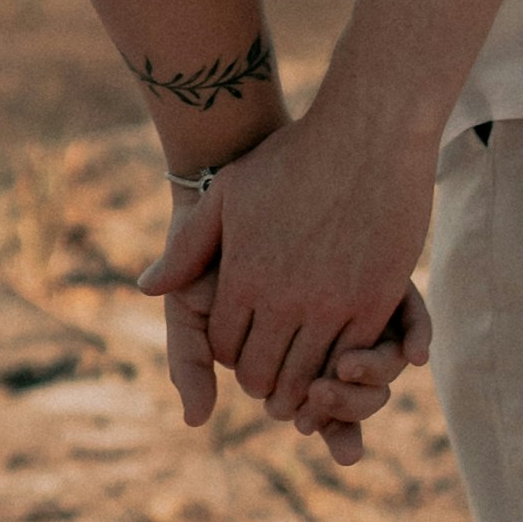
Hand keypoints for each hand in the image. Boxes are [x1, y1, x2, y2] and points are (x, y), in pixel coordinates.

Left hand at [142, 102, 437, 433]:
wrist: (367, 135)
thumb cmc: (295, 158)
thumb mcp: (227, 192)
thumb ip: (187, 246)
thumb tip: (147, 288)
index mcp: (244, 276)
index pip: (224, 347)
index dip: (228, 355)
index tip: (239, 349)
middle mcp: (283, 299)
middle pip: (263, 373)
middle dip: (260, 380)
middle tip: (267, 378)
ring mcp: (332, 304)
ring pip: (307, 377)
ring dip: (300, 386)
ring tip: (300, 380)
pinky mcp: (375, 303)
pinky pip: (352, 358)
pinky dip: (342, 368)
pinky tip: (339, 357)